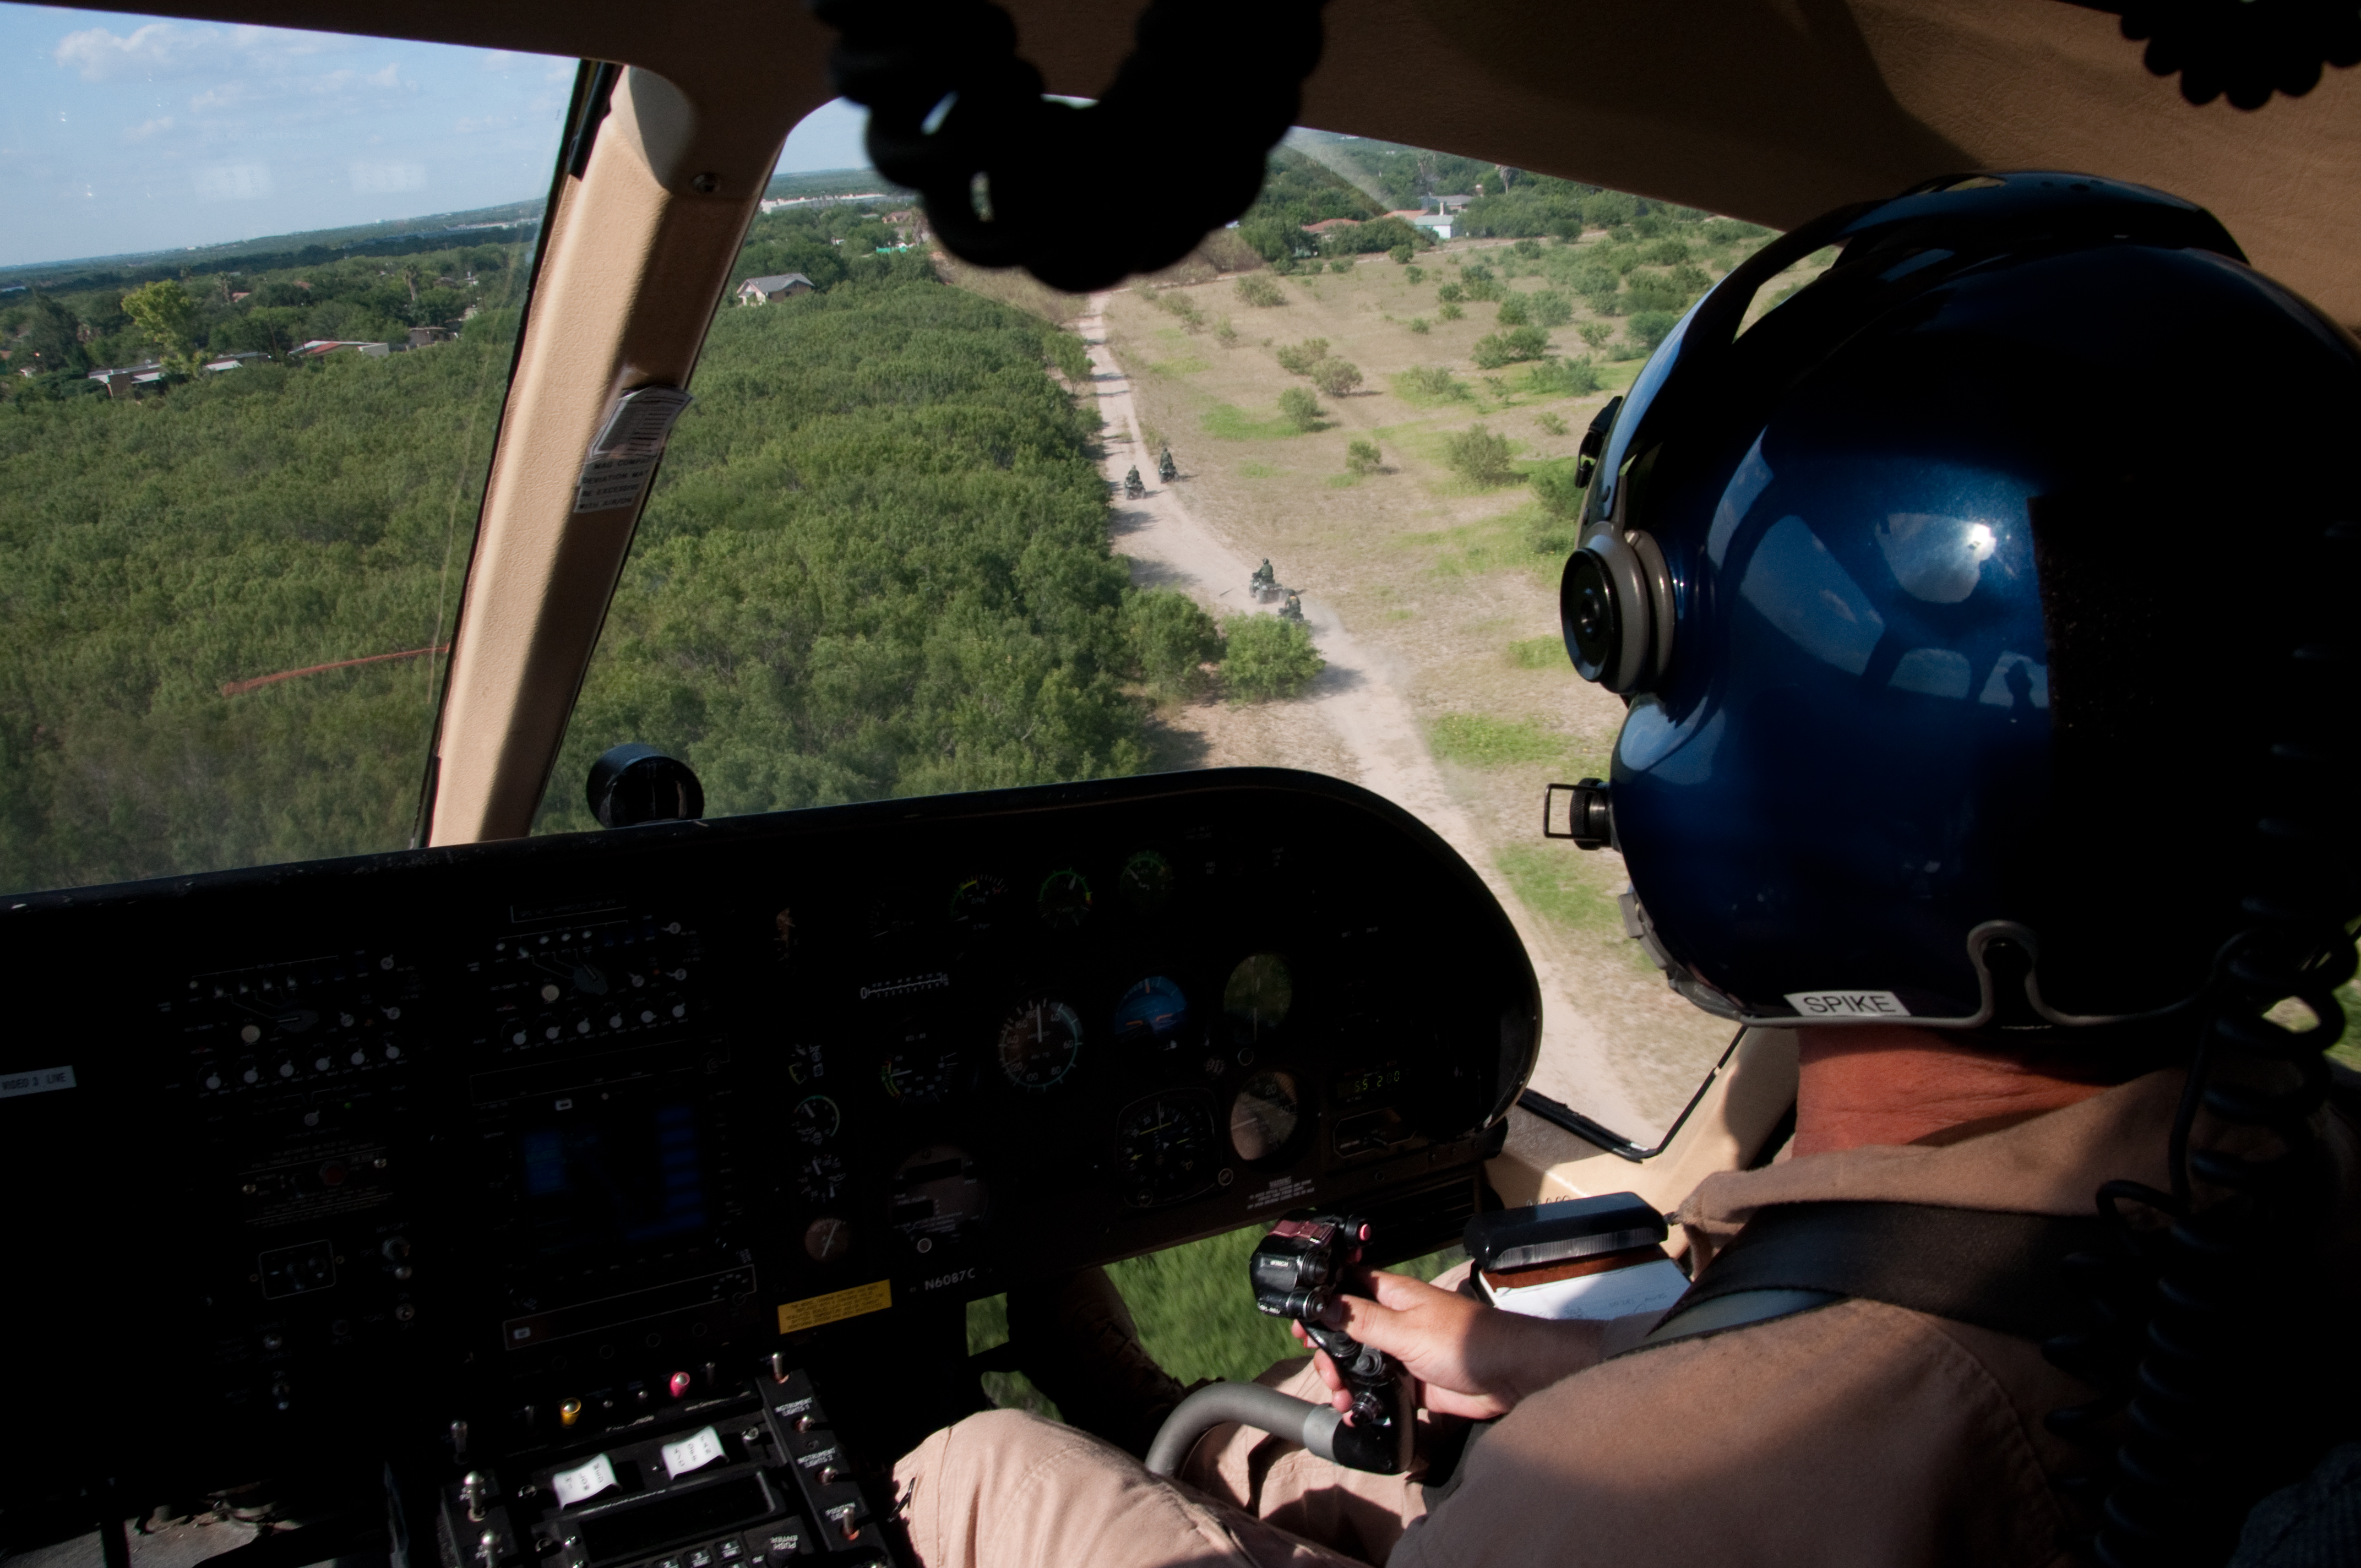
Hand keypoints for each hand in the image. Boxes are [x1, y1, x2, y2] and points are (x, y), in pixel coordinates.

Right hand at [1289, 1270, 1602, 1421]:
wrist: (1509, 1375)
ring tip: (1341, 1397)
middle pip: (1347, 1331)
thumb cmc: (1468, 1341)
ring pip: (1360, 1362)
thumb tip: (1325, 1305)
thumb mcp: (1406, 1329)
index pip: (1347, 1288)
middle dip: (1330, 1352)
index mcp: (1393, 1297)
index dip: (1322, 1303)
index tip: (1301, 1324)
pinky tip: (1355, 1411)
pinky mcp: (1414, 1382)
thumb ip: (1363, 1320)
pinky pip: (1379, 1388)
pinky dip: (1364, 1399)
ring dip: (1344, 1379)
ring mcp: (1404, 1352)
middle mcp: (1396, 1321)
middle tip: (1325, 1372)